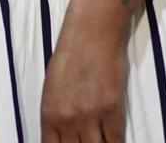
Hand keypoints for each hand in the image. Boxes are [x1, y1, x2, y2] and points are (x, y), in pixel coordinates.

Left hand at [41, 23, 128, 142]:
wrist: (91, 33)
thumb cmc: (70, 56)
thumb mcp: (52, 89)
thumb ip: (55, 116)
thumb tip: (61, 138)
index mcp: (49, 114)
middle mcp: (68, 119)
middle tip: (85, 142)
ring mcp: (91, 116)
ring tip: (97, 141)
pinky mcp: (113, 110)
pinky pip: (115, 142)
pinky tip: (113, 142)